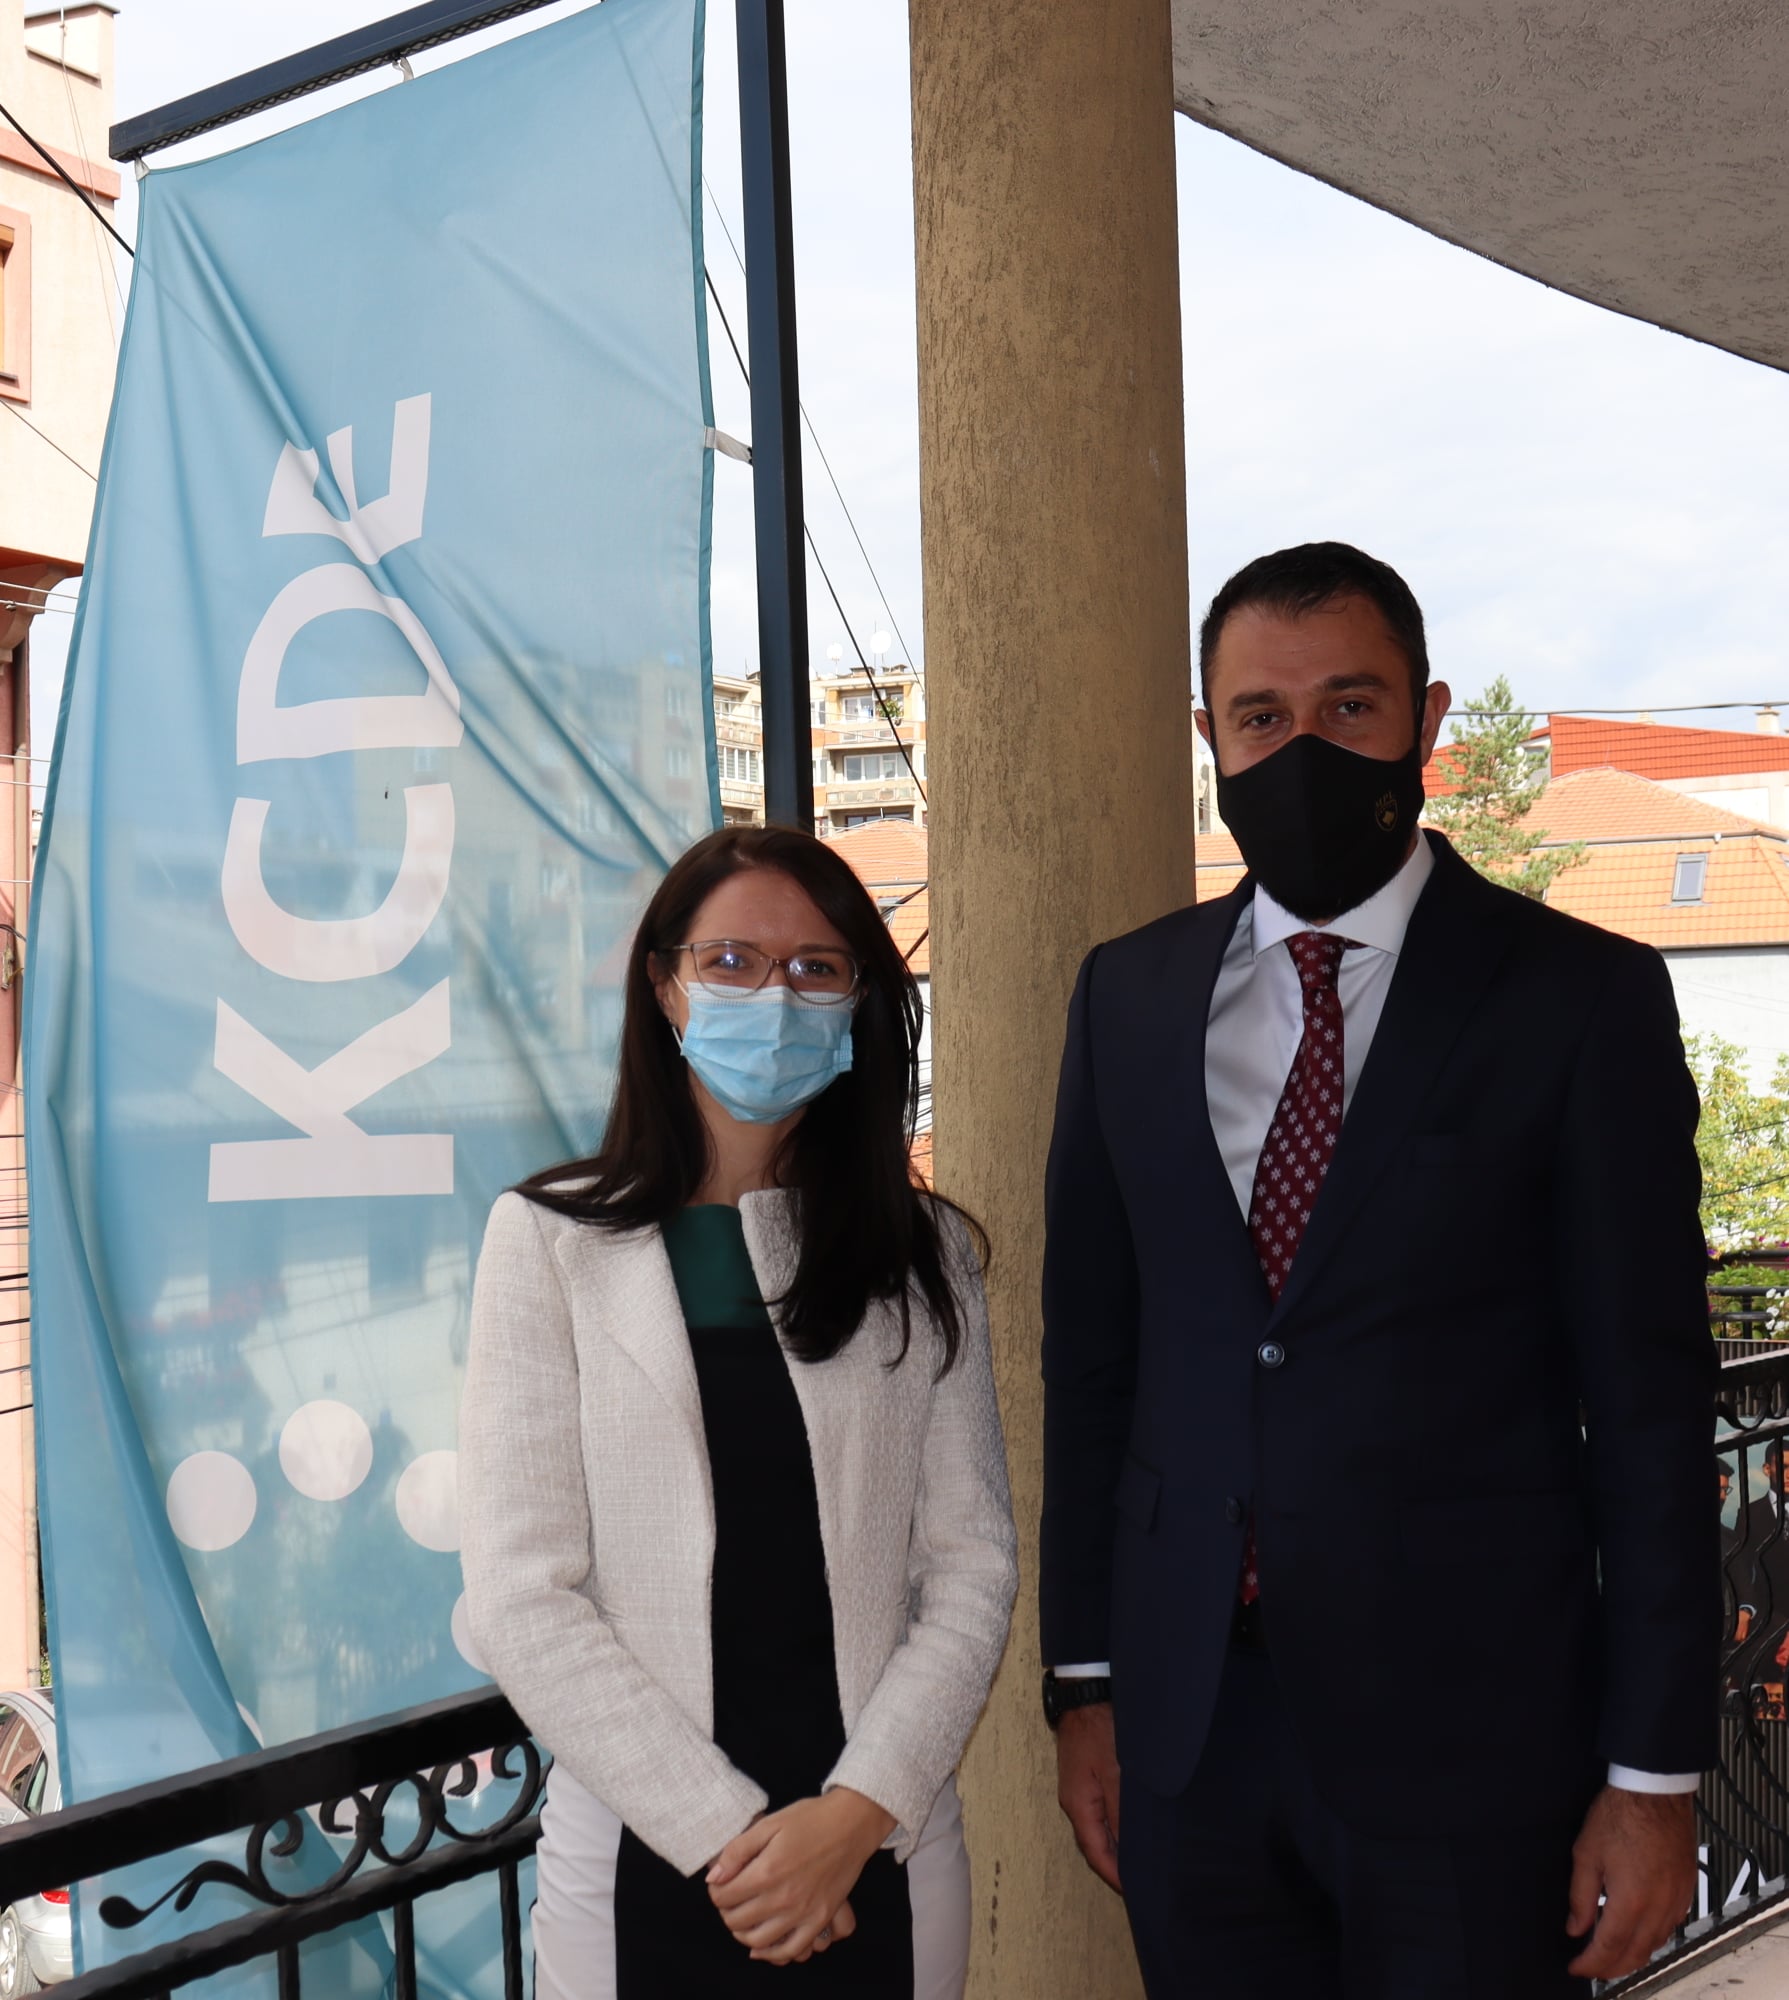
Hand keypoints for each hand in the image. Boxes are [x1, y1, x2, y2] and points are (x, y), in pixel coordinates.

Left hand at [706, 1788, 895, 1963]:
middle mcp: (783, 1898)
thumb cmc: (810, 1819)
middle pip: (737, 1921)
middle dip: (727, 1910)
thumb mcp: (769, 1824)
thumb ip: (737, 1851)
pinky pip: (791, 1950)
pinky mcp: (819, 1919)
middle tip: (731, 1897)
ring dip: (743, 1933)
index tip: (721, 1883)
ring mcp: (802, 1912)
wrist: (851, 1824)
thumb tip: (714, 1878)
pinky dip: (772, 1953)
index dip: (716, 1890)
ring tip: (744, 1918)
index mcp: (767, 1872)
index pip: (724, 1896)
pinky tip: (763, 1945)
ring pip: (758, 1940)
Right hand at [1056, 1702, 1121, 1891]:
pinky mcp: (1085, 1776)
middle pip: (1094, 1843)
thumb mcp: (1115, 1773)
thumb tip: (1129, 1847)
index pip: (1095, 1853)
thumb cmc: (1099, 1731)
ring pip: (1097, 1827)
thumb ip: (1121, 1811)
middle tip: (1140, 1879)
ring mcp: (1078, 1788)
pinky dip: (1114, 1824)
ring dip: (1115, 1844)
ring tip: (1139, 1858)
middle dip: (1115, 1864)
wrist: (1083, 1694)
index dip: (1114, 1875)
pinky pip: (1099, 1810)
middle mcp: (1074, 1802)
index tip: (1135, 1891)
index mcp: (1078, 1806)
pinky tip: (1130, 1824)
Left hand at [1566, 1785, 1696, 1979]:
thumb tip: (1575, 1928)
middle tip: (1591, 1968)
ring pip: (1655, 1944)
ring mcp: (1677, 1901)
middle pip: (1635, 1955)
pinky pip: (1670, 1927)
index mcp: (1630, 1901)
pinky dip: (1651, 1938)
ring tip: (1611, 1954)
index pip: (1609, 1948)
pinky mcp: (1687, 1891)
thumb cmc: (1620, 1815)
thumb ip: (1580, 1896)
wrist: (1657, 1793)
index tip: (1576, 1968)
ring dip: (1632, 1955)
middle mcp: (1658, 1908)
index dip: (1591, 1964)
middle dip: (1611, 1968)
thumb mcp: (1586, 1853)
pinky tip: (1638, 1933)